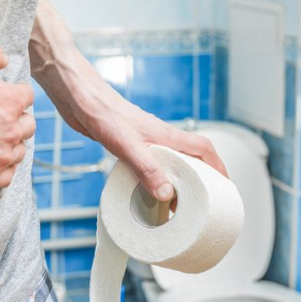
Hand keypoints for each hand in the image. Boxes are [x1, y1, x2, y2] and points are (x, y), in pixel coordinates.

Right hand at [0, 42, 34, 194]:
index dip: (13, 95)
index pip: (27, 96)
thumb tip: (4, 59)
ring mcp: (2, 158)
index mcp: (13, 102)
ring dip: (10, 146)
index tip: (1, 98)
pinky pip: (6, 177)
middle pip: (28, 126)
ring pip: (18, 152)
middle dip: (16, 121)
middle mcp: (13, 131)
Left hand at [61, 89, 227, 201]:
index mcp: (165, 135)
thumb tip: (167, 194)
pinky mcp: (125, 144)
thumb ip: (147, 169)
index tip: (224, 186)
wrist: (76, 96)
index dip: (218, 166)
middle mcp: (157, 137)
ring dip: (173, 180)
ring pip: (167, 161)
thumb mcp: (127, 145)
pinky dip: (151, 177)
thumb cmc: (101, 112)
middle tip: (199, 203)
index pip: (203, 148)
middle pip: (189, 157)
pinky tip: (141, 190)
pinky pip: (147, 163)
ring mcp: (142, 140)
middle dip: (198, 179)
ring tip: (172, 205)